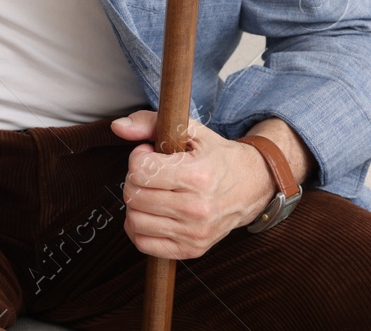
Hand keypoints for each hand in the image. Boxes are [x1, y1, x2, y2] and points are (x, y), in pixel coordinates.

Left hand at [110, 110, 275, 259]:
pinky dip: (139, 228)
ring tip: (152, 192)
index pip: (139, 170)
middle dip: (134, 180)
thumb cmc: (217, 156)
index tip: (151, 154)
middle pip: (133, 195)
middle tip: (150, 174)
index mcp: (196, 176)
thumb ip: (150, 122)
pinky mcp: (192, 249)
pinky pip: (144, 244)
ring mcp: (194, 233)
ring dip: (135, 204)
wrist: (252, 185)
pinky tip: (151, 213)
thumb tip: (118, 127)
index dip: (138, 157)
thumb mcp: (191, 130)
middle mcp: (196, 209)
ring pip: (134, 220)